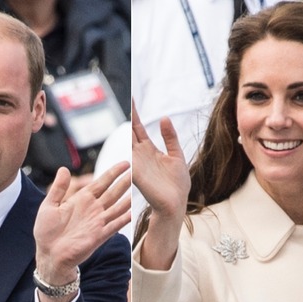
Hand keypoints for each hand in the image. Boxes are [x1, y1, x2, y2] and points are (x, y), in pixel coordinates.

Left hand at [34, 163, 130, 286]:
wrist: (48, 255)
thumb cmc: (46, 231)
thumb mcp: (49, 205)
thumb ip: (58, 188)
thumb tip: (63, 169)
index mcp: (81, 200)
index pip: (101, 182)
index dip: (113, 173)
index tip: (125, 163)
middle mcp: (93, 209)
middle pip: (113, 192)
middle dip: (125, 181)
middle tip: (138, 170)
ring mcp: (98, 222)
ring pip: (118, 206)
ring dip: (129, 197)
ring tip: (141, 187)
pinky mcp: (99, 235)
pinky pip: (115, 225)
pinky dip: (125, 218)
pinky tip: (134, 211)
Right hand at [131, 101, 189, 220]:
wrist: (175, 204)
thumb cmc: (177, 184)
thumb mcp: (176, 155)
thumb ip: (170, 137)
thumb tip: (164, 117)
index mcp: (150, 150)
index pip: (139, 128)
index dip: (134, 113)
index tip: (131, 98)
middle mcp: (141, 155)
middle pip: (131, 130)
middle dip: (130, 114)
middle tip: (126, 96)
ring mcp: (138, 163)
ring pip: (128, 141)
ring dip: (126, 126)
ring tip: (125, 108)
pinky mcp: (137, 173)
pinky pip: (129, 157)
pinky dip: (126, 147)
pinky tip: (125, 134)